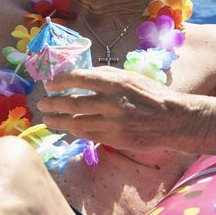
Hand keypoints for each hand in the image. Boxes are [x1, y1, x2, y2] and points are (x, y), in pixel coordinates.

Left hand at [36, 67, 199, 161]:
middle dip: (53, 103)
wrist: (173, 120)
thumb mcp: (131, 77)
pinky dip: (76, 131)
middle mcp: (111, 102)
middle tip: (42, 103)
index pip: (79, 79)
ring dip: (59, 121)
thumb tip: (81, 76)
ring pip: (77, 122)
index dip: (60, 81)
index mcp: (115, 82)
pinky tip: (68, 128)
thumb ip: (107, 76)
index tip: (50, 83)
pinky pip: (88, 135)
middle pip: (73, 103)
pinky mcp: (114, 139)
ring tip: (48, 120)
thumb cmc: (152, 95)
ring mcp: (112, 123)